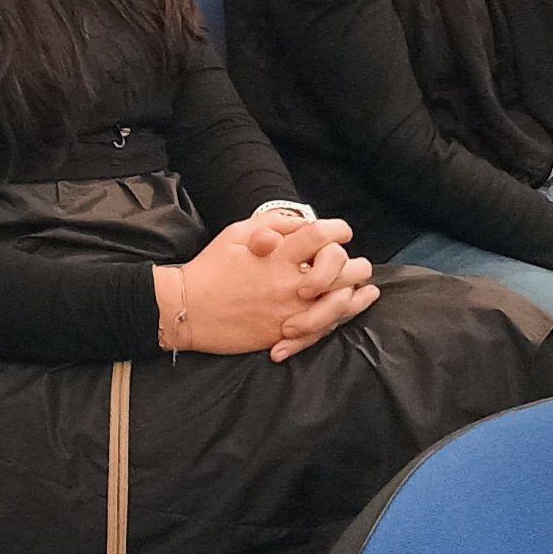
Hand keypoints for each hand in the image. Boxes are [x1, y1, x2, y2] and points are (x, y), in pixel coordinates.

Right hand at [167, 216, 377, 358]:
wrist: (188, 310)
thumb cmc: (210, 268)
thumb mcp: (236, 233)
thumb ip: (272, 223)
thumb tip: (300, 220)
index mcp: (278, 254)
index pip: (322, 236)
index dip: (339, 230)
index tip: (341, 231)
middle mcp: (289, 282)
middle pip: (342, 270)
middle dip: (354, 263)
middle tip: (353, 262)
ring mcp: (290, 310)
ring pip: (342, 302)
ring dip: (357, 291)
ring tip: (364, 287)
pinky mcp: (285, 333)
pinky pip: (326, 327)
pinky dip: (344, 315)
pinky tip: (355, 305)